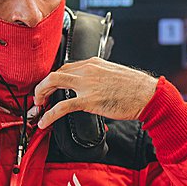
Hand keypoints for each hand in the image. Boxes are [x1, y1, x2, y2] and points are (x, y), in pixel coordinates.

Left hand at [29, 58, 158, 128]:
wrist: (148, 95)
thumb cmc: (136, 88)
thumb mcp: (115, 75)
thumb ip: (100, 78)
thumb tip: (93, 88)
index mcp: (94, 63)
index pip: (66, 67)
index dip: (54, 79)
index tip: (51, 89)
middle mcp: (88, 70)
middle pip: (55, 72)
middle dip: (43, 86)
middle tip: (40, 98)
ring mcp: (87, 84)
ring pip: (53, 82)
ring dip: (40, 94)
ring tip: (38, 107)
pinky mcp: (89, 100)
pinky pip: (62, 106)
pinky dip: (49, 115)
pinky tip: (44, 122)